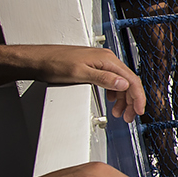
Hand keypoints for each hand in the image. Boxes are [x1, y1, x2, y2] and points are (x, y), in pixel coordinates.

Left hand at [17, 44, 145, 121]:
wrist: (38, 59)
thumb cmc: (54, 63)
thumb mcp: (79, 74)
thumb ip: (103, 79)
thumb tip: (123, 84)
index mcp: (107, 60)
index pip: (131, 80)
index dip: (138, 97)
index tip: (139, 110)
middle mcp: (106, 59)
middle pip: (128, 82)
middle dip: (131, 101)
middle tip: (129, 117)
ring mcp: (101, 63)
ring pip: (120, 83)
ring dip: (123, 99)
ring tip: (119, 113)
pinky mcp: (94, 67)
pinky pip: (112, 81)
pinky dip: (114, 93)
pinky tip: (111, 101)